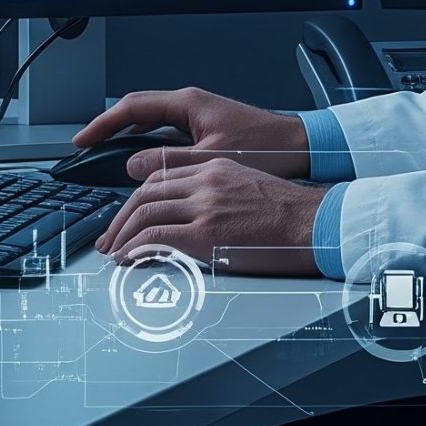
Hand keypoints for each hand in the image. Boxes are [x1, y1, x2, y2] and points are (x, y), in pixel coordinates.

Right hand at [73, 87, 310, 182]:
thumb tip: (133, 166)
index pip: (132, 108)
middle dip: (110, 128)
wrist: (302, 147)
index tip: (83, 139)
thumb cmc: (267, 148)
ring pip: (152, 121)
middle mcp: (192, 104)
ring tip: (107, 154)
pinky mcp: (208, 128)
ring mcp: (199, 115)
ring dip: (129, 135)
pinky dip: (149, 142)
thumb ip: (170, 162)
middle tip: (87, 146)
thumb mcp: (212, 159)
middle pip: (138, 111)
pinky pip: (167, 130)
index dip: (103, 124)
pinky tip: (143, 161)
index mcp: (189, 103)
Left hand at [93, 157, 327, 276]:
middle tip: (109, 238)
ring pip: (145, 214)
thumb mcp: (246, 184)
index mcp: (214, 166)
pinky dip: (137, 249)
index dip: (135, 198)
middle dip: (121, 218)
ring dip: (123, 236)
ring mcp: (205, 206)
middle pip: (145, 194)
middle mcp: (205, 181)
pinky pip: (158, 238)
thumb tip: (187, 212)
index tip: (126, 216)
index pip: (159, 176)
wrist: (315, 223)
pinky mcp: (207, 233)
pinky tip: (130, 259)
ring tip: (115, 254)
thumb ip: (213, 189)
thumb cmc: (289, 212)